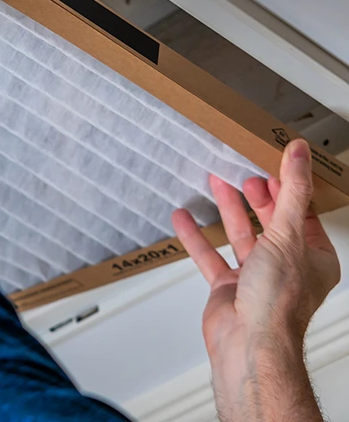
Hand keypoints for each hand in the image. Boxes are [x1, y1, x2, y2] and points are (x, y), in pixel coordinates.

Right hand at [173, 139, 340, 421]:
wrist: (249, 343)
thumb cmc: (277, 301)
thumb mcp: (288, 234)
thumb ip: (291, 191)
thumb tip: (299, 154)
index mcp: (314, 257)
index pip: (302, 212)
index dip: (287, 187)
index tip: (273, 162)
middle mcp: (287, 267)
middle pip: (270, 221)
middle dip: (255, 195)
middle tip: (242, 170)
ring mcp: (256, 277)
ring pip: (240, 235)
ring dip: (227, 209)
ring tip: (214, 182)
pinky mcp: (228, 287)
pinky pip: (210, 255)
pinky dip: (196, 236)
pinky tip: (184, 218)